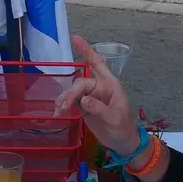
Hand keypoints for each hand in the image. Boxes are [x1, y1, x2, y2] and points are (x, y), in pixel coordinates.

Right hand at [54, 35, 140, 155]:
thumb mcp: (115, 118)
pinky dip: (63, 105)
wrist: (122, 143)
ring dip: (65, 99)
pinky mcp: (84, 107)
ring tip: (60, 110)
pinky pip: (71, 102)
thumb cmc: (123, 128)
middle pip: (80, 83)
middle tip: (65, 106)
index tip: (75, 38)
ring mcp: (90, 97)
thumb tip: (84, 100)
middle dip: (72, 93)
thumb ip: (100, 109)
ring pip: (73, 92)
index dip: (87, 51)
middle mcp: (99, 88)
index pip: (97, 64)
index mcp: (110, 85)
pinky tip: (59, 111)